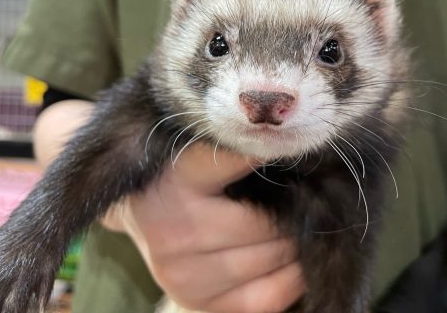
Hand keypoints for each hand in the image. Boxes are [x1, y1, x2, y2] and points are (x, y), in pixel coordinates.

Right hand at [102, 143, 305, 312]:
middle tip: (305, 201)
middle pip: (260, 226)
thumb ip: (234, 148)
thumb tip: (289, 149)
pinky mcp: (195, 302)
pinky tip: (295, 262)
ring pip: (267, 260)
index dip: (269, 155)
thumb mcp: (197, 148)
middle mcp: (174, 230)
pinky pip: (266, 297)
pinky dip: (292, 279)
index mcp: (178, 179)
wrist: (141, 214)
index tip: (290, 148)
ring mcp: (182, 273)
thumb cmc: (182, 175)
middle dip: (290, 213)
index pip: (235, 162)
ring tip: (299, 227)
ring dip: (293, 244)